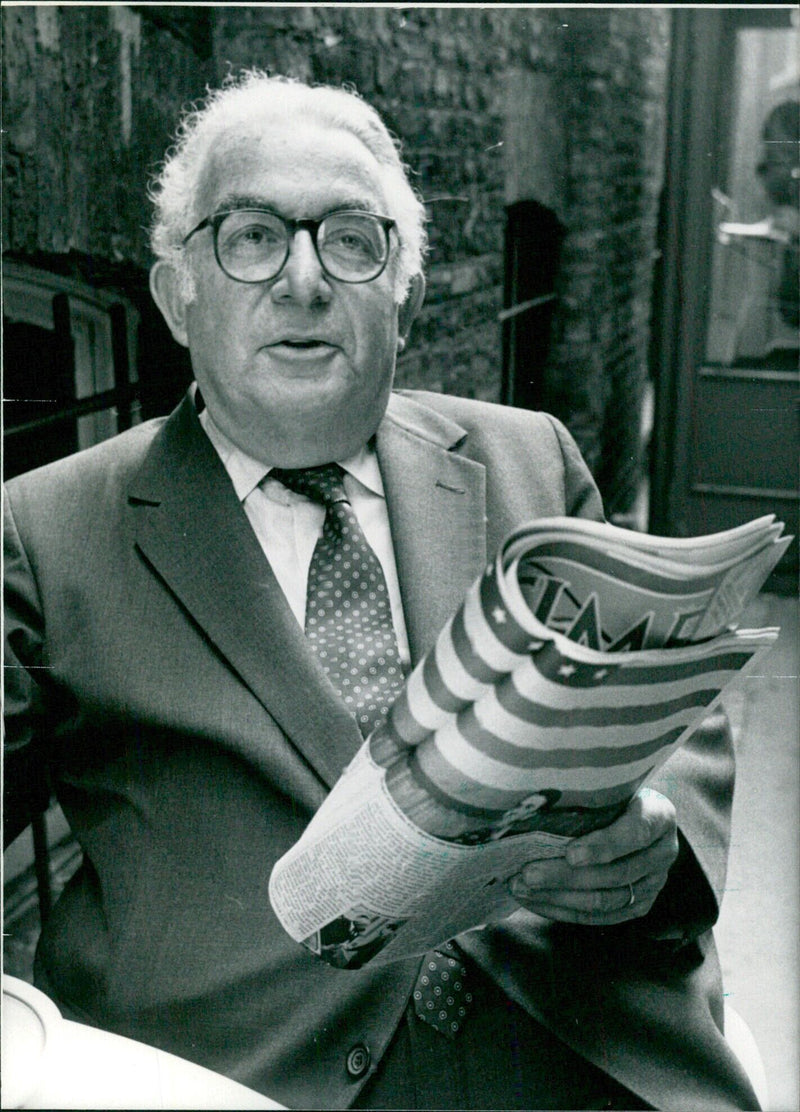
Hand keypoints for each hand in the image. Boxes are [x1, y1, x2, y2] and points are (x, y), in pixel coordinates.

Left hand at [508, 788, 678, 925]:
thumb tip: (536, 802)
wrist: (640, 815)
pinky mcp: (639, 905)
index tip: (569, 852)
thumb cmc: (616, 794)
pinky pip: (600, 917)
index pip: (635, 834)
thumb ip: (589, 796)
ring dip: (559, 897)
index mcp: (659, 815)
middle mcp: (663, 853)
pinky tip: (535, 902)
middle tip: (526, 874)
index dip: (603, 846)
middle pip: (614, 874)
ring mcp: (653, 883)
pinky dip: (564, 911)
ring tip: (522, 889)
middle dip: (565, 876)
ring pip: (605, 900)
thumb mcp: (612, 786)